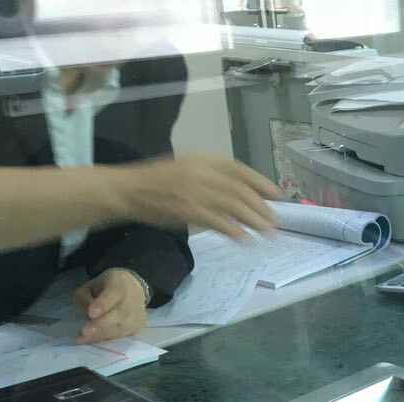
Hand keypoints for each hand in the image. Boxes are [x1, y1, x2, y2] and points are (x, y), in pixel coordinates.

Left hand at [73, 269, 147, 343]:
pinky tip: (93, 339)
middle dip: (100, 324)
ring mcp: (137, 315)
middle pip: (117, 315)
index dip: (102, 305)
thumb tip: (87, 315)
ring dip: (101, 335)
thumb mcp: (91, 285)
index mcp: (119, 286)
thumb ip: (84, 297)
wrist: (134, 289)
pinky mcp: (138, 327)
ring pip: (119, 328)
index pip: (112, 295)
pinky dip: (106, 338)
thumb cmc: (107, 287)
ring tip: (83, 339)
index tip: (91, 313)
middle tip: (84, 332)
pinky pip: (121, 335)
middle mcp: (132, 301)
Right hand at [110, 154, 280, 241]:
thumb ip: (212, 177)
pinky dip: (234, 231)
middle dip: (262, 207)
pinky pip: (218, 222)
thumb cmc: (157, 182)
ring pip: (233, 206)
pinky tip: (245, 239)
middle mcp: (201, 172)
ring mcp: (195, 191)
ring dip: (254, 220)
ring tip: (268, 232)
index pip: (238, 169)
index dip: (259, 181)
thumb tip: (243, 193)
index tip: (276, 194)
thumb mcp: (186, 169)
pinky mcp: (188, 210)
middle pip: (240, 190)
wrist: (127, 190)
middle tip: (276, 220)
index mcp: (201, 159)